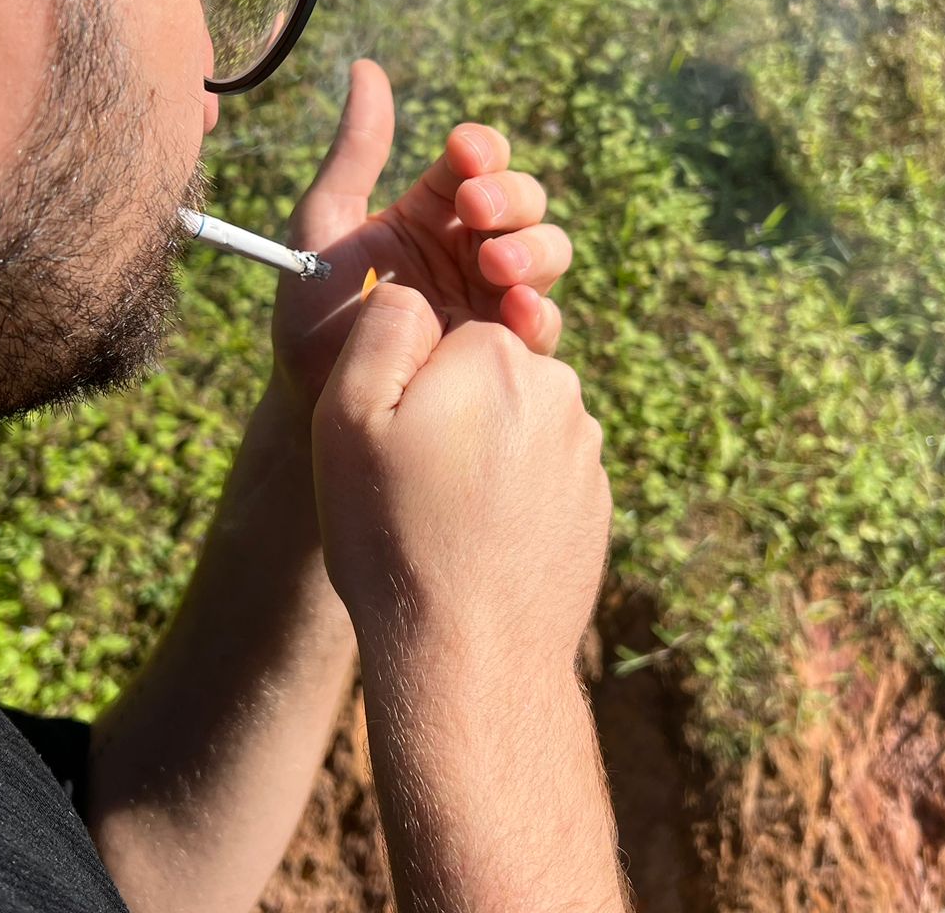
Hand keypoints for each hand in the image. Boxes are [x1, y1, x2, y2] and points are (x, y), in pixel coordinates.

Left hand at [271, 59, 571, 409]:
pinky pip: (542, 326)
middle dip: (510, 197)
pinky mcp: (504, 354)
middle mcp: (468, 249)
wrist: (312, 408)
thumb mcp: (324, 227)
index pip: (478, 161)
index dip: (481, 150)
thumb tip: (368, 67)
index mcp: (430, 212)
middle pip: (523, 202)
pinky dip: (539, 312)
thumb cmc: (308, 319)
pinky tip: (515, 311)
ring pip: (546, 253)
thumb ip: (354, 153)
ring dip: (533, 247)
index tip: (462, 153)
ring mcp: (491, 300)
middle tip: (475, 209)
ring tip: (495, 264)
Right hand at [311, 283, 612, 666]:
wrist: (471, 655)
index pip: (439, 332)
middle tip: (409, 484)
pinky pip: (537, 474)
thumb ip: (382, 329)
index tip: (390, 439)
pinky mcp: (595, 502)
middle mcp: (558, 389)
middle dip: (446, 413)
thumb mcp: (350, 418)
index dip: (404, 382)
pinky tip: (478, 543)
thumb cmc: (396, 534)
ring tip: (442, 520)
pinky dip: (507, 496)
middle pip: (480, 373)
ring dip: (479, 454)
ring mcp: (584, 450)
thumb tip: (410, 290)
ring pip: (511, 424)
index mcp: (497, 354)